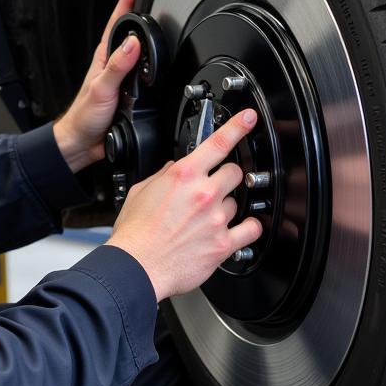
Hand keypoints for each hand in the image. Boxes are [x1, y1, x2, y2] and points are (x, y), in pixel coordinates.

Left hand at [53, 0, 141, 172]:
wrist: (83, 142)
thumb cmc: (85, 116)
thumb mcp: (102, 88)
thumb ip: (118, 66)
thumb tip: (133, 43)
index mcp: (104, 58)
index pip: (116, 23)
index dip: (126, 2)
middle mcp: (113, 65)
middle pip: (130, 35)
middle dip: (140, 15)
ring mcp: (120, 79)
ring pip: (138, 54)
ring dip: (147, 41)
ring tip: (157, 24)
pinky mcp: (128, 94)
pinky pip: (142, 74)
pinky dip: (151, 67)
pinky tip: (156, 65)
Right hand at [106, 110, 262, 301]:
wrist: (137, 266)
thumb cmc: (135, 233)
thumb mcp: (140, 192)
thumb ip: (161, 176)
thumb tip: (172, 168)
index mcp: (183, 176)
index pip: (218, 143)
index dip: (237, 126)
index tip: (248, 118)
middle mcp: (203, 194)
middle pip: (234, 172)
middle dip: (226, 177)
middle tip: (214, 188)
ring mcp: (216, 219)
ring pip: (238, 201)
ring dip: (227, 206)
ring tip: (208, 219)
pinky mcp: (223, 243)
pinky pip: (251, 229)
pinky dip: (247, 228)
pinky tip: (238, 230)